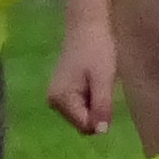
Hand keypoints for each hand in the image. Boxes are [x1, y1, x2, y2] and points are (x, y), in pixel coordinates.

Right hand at [46, 7, 117, 134]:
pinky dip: (90, 99)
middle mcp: (53, 102)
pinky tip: (91, 82)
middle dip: (96, 110)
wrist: (86, 26)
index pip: (85, 126)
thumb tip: (101, 132)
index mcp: (61, 99)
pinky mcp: (60, 92)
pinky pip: (79, 107)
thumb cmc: (97, 50)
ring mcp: (55, 97)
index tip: (105, 95)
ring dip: (94, 104)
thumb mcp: (103, 79)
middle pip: (82, 123)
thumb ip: (101, 107)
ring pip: (82, 116)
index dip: (100, 116)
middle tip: (101, 86)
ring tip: (96, 82)